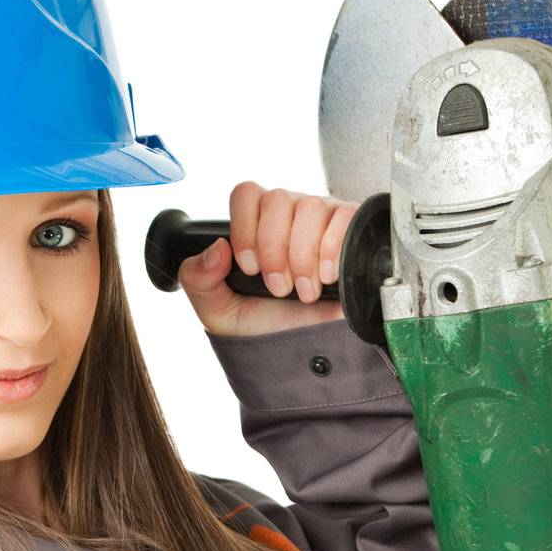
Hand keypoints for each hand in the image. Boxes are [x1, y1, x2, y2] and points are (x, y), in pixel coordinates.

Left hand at [177, 181, 356, 336]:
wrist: (305, 356)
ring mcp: (322, 220)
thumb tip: (217, 248)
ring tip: (305, 292)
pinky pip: (345, 217)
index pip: (247, 194)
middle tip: (279, 288)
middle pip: (278, 199)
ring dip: (303, 256)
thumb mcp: (218, 310)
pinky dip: (333, 248)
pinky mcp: (352, 232)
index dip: (245, 229)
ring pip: (311, 207)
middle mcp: (289, 215)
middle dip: (274, 249)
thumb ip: (199, 278)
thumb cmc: (265, 329)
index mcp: (256, 224)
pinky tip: (328, 277)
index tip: (249, 269)